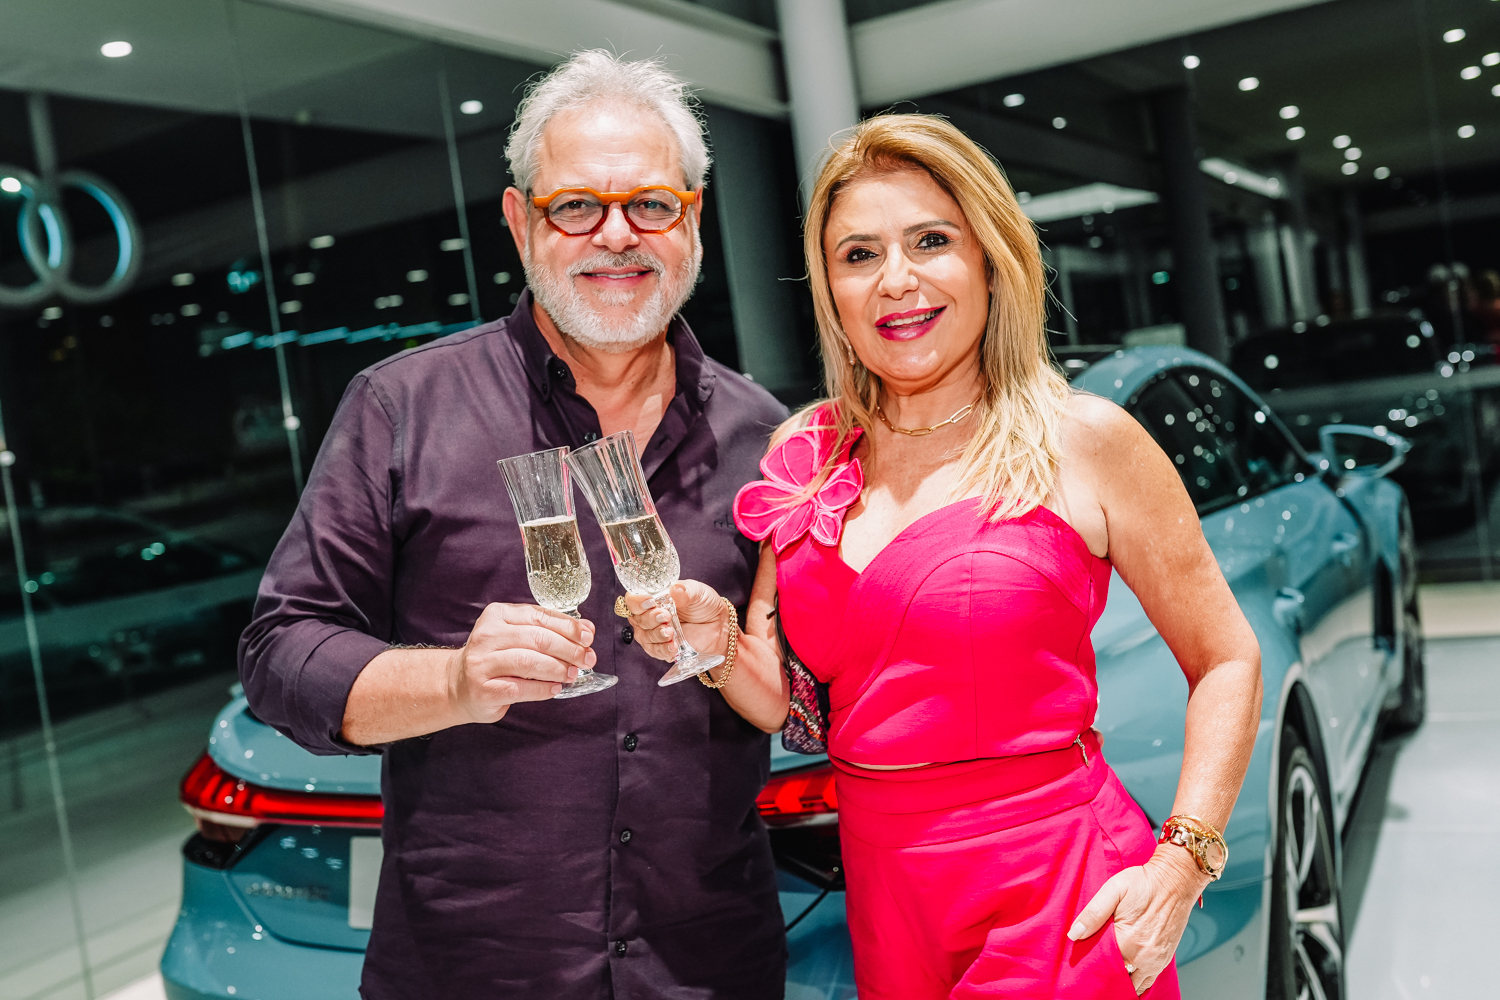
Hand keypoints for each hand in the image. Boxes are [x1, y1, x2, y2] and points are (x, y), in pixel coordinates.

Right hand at [447, 603, 595, 723]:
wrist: (459, 684)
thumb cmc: (496, 658)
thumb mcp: (519, 636)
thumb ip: (549, 630)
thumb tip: (586, 630)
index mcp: (498, 615)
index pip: (540, 616)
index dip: (569, 627)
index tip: (588, 637)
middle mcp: (487, 635)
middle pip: (538, 639)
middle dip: (569, 649)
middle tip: (587, 659)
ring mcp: (482, 662)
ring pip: (530, 662)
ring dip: (558, 669)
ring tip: (573, 674)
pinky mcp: (483, 688)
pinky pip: (521, 688)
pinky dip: (544, 689)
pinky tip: (556, 688)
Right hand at [622, 581, 725, 662]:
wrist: (718, 626)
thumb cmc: (704, 605)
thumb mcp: (698, 593)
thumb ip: (686, 591)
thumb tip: (675, 589)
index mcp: (653, 598)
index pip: (633, 600)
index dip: (637, 602)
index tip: (650, 602)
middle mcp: (649, 616)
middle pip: (637, 619)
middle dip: (650, 618)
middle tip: (666, 616)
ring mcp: (654, 633)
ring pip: (644, 636)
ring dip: (657, 634)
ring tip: (671, 632)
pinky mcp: (662, 648)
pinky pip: (655, 651)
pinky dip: (663, 649)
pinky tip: (674, 646)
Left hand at [1068, 845, 1207, 994]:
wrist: (1176, 879)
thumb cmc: (1144, 882)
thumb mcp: (1113, 890)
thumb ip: (1093, 914)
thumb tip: (1074, 935)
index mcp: (1127, 941)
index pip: (1103, 966)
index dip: (1091, 965)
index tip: (1082, 961)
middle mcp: (1144, 956)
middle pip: (1119, 979)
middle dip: (1106, 975)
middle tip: (1094, 967)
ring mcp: (1156, 960)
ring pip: (1134, 984)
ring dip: (1122, 981)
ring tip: (1108, 972)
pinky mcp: (1165, 958)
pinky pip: (1148, 981)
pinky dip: (1136, 981)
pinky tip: (1126, 974)